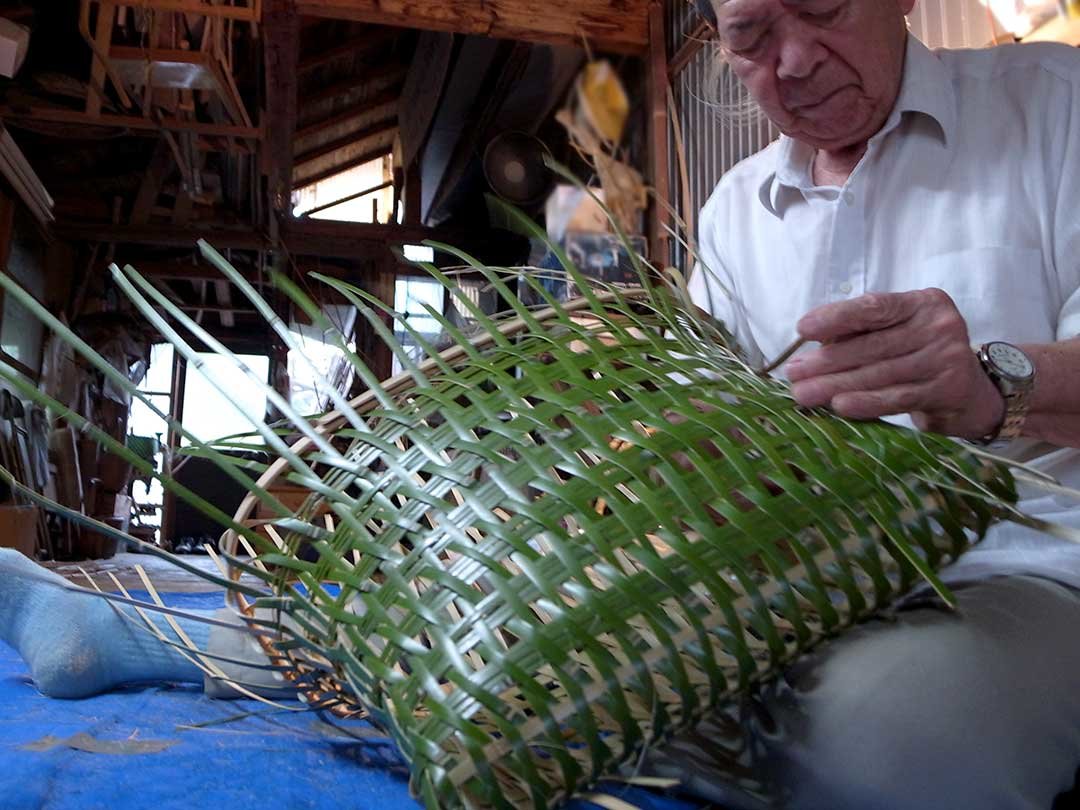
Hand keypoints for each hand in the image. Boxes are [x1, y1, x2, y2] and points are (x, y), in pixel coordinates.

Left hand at [784, 288, 1004, 438]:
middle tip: (793, 374)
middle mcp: (940, 325)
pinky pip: (897, 397)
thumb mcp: (895, 333)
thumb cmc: (918, 355)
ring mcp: (948, 358)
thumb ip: (860, 331)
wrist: (970, 392)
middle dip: (826, 361)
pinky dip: (865, 402)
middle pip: (872, 345)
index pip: (875, 307)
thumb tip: (811, 343)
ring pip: (880, 373)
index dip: (837, 318)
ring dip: (836, 385)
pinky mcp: (948, 389)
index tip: (803, 330)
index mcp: (922, 302)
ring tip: (804, 394)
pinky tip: (839, 406)